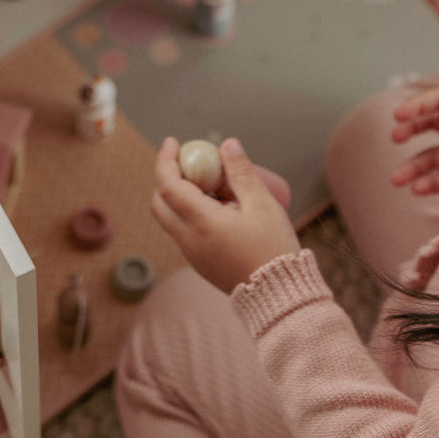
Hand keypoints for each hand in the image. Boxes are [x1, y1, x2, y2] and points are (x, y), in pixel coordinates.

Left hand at [152, 136, 299, 292]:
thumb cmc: (272, 248)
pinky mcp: (200, 264)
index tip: (173, 143)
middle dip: (167, 178)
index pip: (168, 186)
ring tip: (212, 186)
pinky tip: (219, 209)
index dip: (165, 160)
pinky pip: (184, 232)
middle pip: (159, 203)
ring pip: (170, 219)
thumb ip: (242, 172)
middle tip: (190, 163)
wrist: (278, 295)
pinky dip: (189, 213)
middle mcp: (189, 240)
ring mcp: (192, 255)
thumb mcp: (262, 204)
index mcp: (202, 222)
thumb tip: (227, 145)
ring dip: (179, 197)